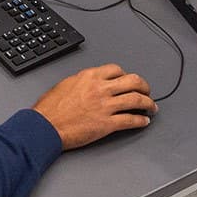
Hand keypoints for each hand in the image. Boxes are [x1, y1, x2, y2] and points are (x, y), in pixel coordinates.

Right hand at [32, 64, 155, 148]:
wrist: (44, 127)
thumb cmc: (50, 109)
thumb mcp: (66, 84)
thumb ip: (82, 81)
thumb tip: (91, 82)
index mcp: (90, 76)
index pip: (117, 70)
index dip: (126, 75)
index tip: (129, 81)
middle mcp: (100, 89)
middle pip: (133, 81)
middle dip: (144, 86)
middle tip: (147, 91)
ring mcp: (105, 106)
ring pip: (136, 100)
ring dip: (148, 103)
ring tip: (152, 107)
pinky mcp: (107, 124)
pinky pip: (130, 120)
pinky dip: (141, 121)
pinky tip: (144, 122)